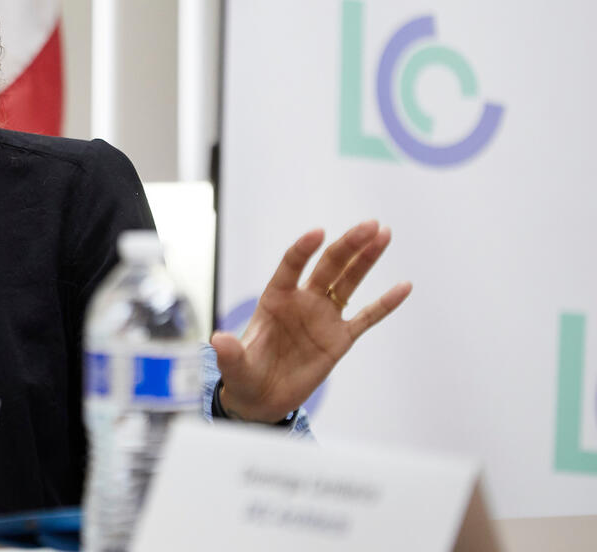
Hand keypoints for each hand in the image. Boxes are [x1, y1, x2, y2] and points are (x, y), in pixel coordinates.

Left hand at [211, 220, 411, 422]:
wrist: (261, 398)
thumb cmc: (245, 374)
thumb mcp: (235, 366)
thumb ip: (231, 353)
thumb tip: (219, 340)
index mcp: (274, 299)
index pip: (290, 266)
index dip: (303, 249)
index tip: (318, 233)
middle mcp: (301, 301)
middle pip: (328, 266)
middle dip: (348, 245)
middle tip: (369, 225)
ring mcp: (323, 318)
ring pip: (348, 282)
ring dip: (366, 259)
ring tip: (384, 234)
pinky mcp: (339, 339)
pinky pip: (367, 317)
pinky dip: (385, 303)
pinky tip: (404, 286)